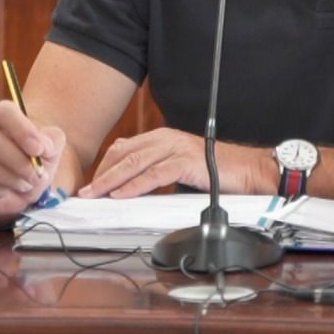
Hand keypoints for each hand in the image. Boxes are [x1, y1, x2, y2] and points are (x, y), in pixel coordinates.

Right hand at [0, 101, 64, 228]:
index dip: (22, 130)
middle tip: (35, 176)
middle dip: (18, 163)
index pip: (4, 113)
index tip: (38, 150)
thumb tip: (42, 146)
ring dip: (8, 179)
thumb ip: (51, 142)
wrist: (17, 184)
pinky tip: (4, 191)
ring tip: (24, 185)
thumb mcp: (50, 149)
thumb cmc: (31, 160)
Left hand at [79, 128, 273, 198]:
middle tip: (85, 193)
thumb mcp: (179, 169)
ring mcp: (175, 148)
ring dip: (111, 181)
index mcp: (162, 138)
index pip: (123, 149)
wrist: (248, 170)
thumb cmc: (216, 172)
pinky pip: (154, 174)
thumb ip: (157, 172)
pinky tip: (121, 195)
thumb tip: (132, 190)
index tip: (92, 185)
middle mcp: (166, 138)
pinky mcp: (186, 161)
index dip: (104, 167)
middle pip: (123, 154)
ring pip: (134, 163)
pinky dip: (134, 185)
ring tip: (95, 195)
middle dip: (101, 175)